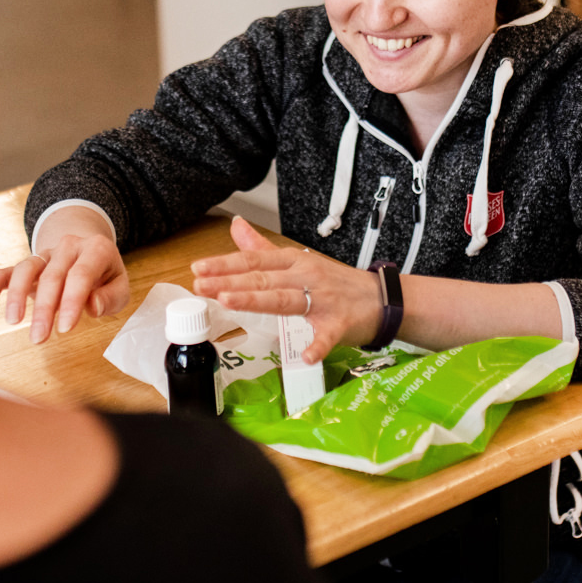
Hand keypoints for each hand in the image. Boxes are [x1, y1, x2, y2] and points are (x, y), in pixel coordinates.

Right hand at [0, 213, 129, 343]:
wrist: (88, 253)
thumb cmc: (106, 277)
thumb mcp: (120, 287)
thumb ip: (111, 297)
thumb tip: (92, 306)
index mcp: (95, 249)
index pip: (80, 275)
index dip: (71, 302)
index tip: (65, 328)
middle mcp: (68, 247)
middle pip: (52, 276)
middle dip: (44, 308)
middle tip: (38, 337)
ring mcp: (45, 254)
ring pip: (25, 269)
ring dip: (16, 296)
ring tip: (13, 322)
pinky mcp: (27, 265)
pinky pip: (5, 272)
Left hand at [190, 216, 380, 363]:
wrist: (381, 298)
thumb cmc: (336, 283)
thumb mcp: (298, 262)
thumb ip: (262, 249)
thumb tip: (236, 226)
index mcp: (293, 263)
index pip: (254, 261)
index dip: (225, 265)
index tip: (199, 269)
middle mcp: (305, 277)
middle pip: (263, 279)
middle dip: (230, 282)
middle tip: (201, 286)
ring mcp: (323, 300)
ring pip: (285, 300)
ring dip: (258, 301)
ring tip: (230, 302)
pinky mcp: (340, 323)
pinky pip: (327, 336)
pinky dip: (318, 345)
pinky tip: (305, 356)